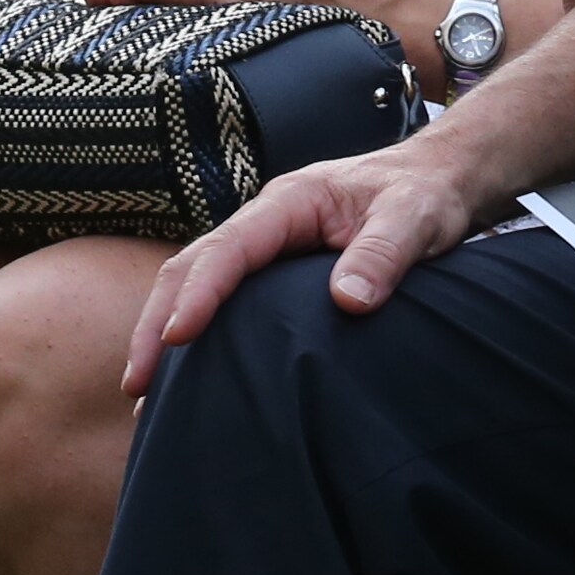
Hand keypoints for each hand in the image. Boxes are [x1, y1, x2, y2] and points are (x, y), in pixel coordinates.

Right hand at [121, 130, 489, 396]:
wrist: (438, 180)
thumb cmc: (425, 196)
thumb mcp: (415, 218)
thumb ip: (384, 254)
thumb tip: (346, 301)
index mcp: (291, 203)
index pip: (229, 249)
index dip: (199, 293)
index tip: (177, 338)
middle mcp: (266, 221)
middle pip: (190, 266)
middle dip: (156, 322)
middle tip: (136, 385)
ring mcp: (265, 245)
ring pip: (196, 281)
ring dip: (164, 331)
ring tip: (145, 395)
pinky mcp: (273, 270)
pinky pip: (221, 296)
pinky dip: (196, 332)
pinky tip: (189, 376)